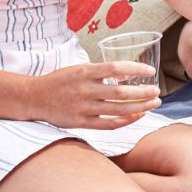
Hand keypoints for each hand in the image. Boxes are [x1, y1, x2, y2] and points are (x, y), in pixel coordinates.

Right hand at [28, 62, 161, 129]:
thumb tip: (130, 75)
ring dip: (139, 107)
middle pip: (121, 92)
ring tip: (154, 103)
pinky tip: (138, 116)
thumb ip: (103, 72)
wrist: (33, 98)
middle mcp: (85, 89)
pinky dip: (126, 121)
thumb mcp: (80, 69)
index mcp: (85, 72)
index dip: (136, 68)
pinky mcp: (80, 122)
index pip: (116, 68)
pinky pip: (108, 124)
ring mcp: (83, 107)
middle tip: (157, 91)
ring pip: (118, 109)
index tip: (151, 71)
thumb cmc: (60, 81)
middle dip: (143, 92)